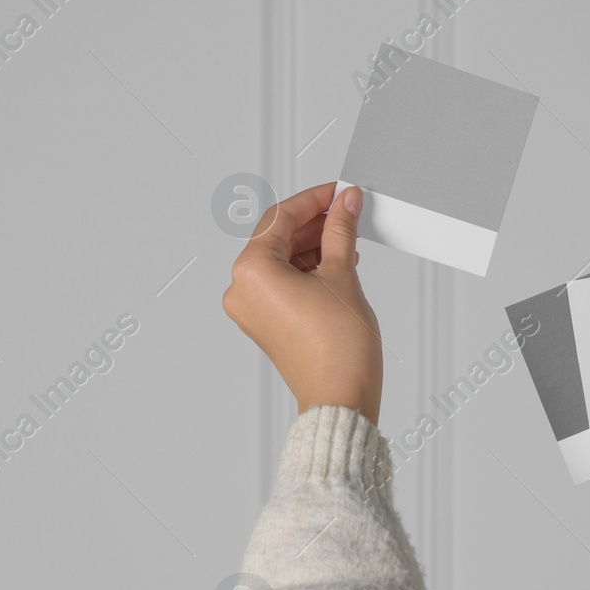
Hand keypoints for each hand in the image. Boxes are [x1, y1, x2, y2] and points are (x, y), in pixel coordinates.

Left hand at [222, 183, 382, 423]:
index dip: (314, 199)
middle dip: (314, 223)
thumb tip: (344, 203)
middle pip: (278, 238)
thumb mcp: (342, 274)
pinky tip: (336, 262)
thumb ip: (340, 231)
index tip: (338, 192)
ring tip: (347, 238)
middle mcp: (242, 289)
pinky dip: (307, 270)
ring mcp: (251, 309)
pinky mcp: (265, 323)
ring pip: (281, 261)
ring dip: (313, 246)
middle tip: (346, 211)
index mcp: (251, 271)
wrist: (340, 397)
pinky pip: (282, 283)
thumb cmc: (338, 349)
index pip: (280, 217)